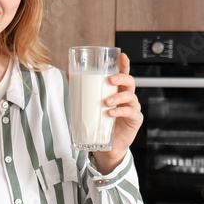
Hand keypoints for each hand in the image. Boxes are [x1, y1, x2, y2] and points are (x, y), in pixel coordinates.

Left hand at [91, 52, 142, 173]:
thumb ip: (81, 90)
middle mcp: (127, 97)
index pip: (123, 74)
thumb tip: (68, 74)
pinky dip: (120, 111)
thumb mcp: (90, 105)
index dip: (124, 64)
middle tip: (109, 80)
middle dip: (121, 78)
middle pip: (130, 82)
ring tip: (105, 102)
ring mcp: (132, 108)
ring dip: (117, 97)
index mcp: (118, 90)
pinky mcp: (135, 120)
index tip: (121, 56)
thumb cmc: (100, 123)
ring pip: (130, 96)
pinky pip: (130, 112)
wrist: (106, 146)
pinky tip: (110, 113)